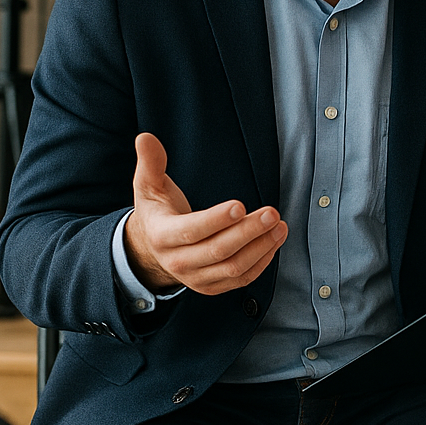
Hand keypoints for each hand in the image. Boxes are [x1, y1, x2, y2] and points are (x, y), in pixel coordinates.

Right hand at [123, 132, 287, 294]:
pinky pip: (241, 279)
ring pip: (233, 268)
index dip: (215, 220)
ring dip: (261, 248)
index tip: (239, 205)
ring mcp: (196, 278)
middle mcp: (178, 262)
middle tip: (272, 213)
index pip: (191, 231)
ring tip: (280, 226)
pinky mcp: (212, 286)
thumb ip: (150, 162)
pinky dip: (261, 262)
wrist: (152, 249)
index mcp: (162, 236)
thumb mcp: (148, 186)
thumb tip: (145, 138)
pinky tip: (274, 242)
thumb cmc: (157, 212)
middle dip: (248, 232)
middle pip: (218, 251)